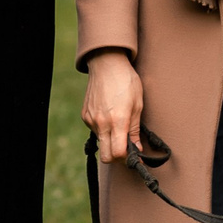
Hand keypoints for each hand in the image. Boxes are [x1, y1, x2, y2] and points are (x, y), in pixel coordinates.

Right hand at [82, 49, 144, 164]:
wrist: (107, 64)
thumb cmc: (126, 81)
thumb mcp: (137, 105)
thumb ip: (135, 130)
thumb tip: (136, 148)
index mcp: (117, 121)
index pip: (117, 153)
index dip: (127, 158)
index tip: (135, 156)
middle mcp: (101, 123)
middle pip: (106, 156)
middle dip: (117, 157)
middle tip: (126, 149)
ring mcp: (91, 120)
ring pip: (101, 143)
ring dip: (110, 141)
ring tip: (119, 126)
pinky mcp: (85, 115)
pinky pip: (95, 130)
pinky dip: (103, 130)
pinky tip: (110, 116)